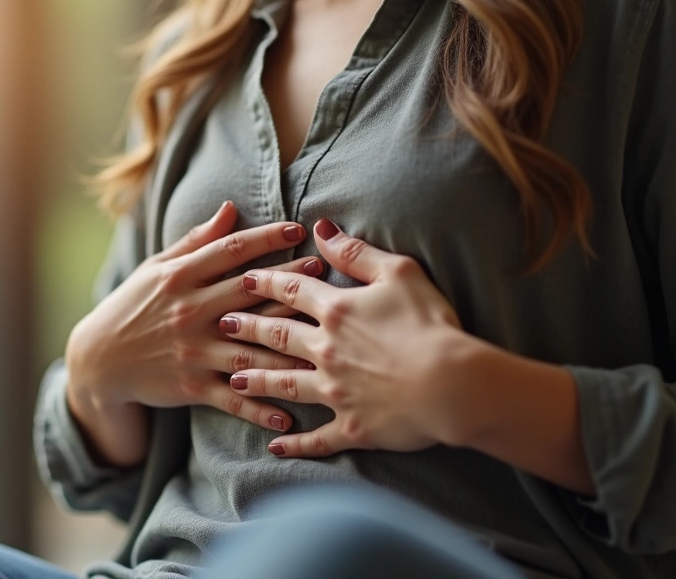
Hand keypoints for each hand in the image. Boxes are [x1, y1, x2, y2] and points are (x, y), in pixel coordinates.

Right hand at [66, 201, 325, 434]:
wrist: (98, 360)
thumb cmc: (133, 307)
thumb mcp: (157, 268)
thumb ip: (196, 242)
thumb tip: (230, 208)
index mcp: (179, 277)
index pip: (230, 251)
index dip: (266, 238)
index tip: (298, 228)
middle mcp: (189, 311)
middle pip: (248, 294)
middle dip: (290, 282)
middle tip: (325, 273)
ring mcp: (192, 351)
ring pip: (248, 348)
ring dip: (289, 345)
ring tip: (326, 341)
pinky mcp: (191, 386)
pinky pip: (233, 399)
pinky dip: (260, 409)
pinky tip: (291, 417)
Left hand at [218, 218, 468, 457]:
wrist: (453, 384)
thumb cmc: (431, 324)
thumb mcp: (399, 273)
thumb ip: (356, 253)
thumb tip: (322, 229)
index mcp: (337, 311)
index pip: (291, 290)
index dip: (266, 282)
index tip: (244, 279)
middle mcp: (325, 350)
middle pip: (276, 336)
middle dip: (247, 329)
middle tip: (223, 325)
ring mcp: (333, 391)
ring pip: (282, 384)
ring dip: (256, 381)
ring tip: (235, 379)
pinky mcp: (349, 426)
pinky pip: (314, 439)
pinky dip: (294, 444)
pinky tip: (275, 447)